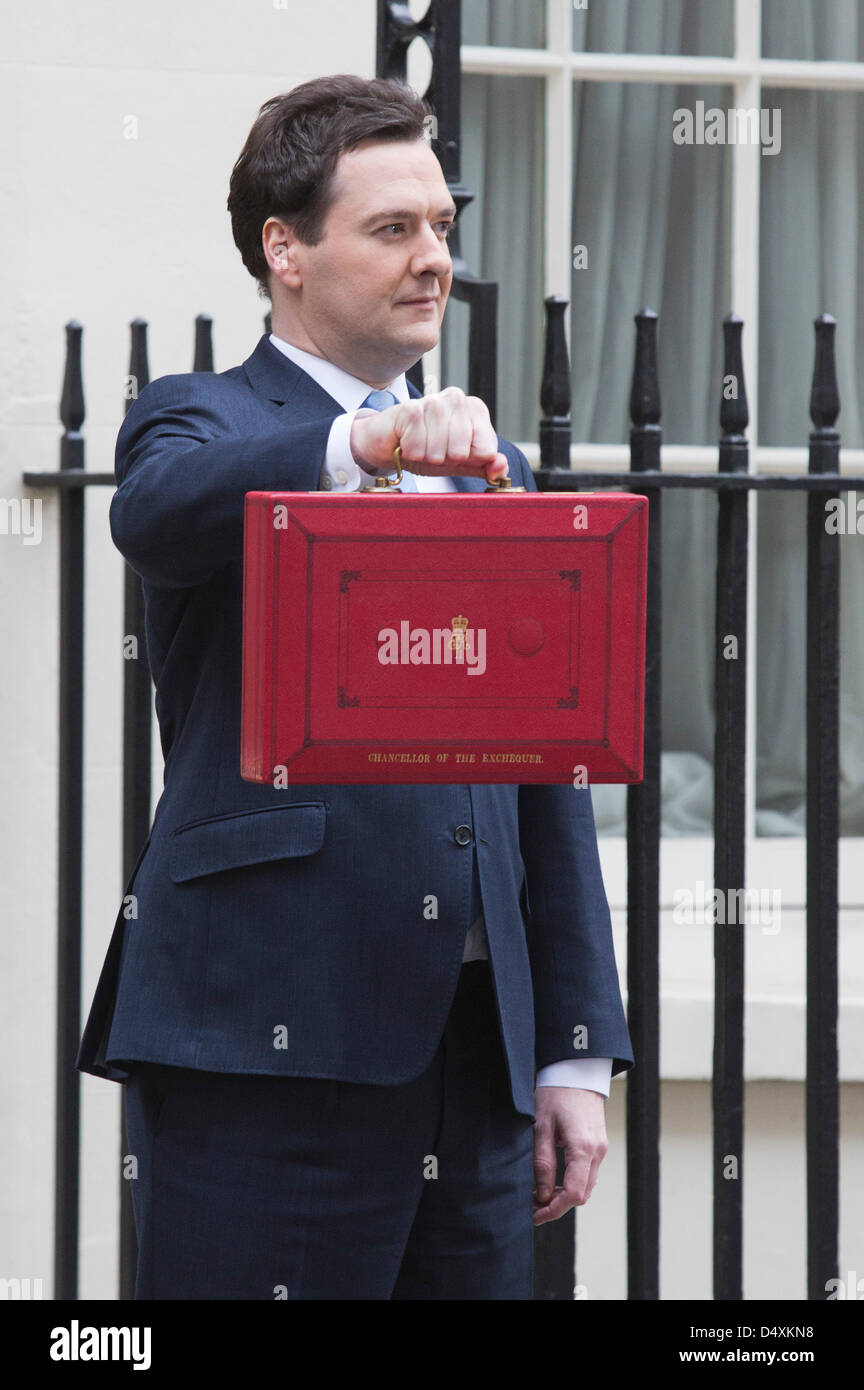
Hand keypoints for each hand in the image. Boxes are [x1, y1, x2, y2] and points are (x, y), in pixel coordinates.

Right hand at [349, 385, 509, 483]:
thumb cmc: (426, 449)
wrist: (388, 443)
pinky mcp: (410, 408)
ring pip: (441, 449)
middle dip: (446, 459)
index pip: (486, 449)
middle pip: (463, 451)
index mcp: (475, 409)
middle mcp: (457, 399)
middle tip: (433, 450)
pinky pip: (419, 446)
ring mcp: (433, 401)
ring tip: (420, 447)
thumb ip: (484, 466)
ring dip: (428, 456)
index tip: (454, 453)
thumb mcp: (459, 463)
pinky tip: (406, 442)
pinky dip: (412, 452)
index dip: (468, 460)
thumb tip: (501, 467)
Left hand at [532, 1086, 607, 1224]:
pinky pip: (587, 1173)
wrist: (576, 1070)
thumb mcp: (541, 1126)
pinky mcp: (598, 1144)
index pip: (573, 1194)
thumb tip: (542, 1194)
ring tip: (539, 1192)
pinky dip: (572, 1182)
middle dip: (558, 1205)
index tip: (534, 1215)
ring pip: (585, 1185)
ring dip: (565, 1195)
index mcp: (583, 1148)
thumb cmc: (556, 1093)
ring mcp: (600, 1149)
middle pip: (581, 1194)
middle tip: (532, 1205)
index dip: (553, 1210)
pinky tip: (554, 1178)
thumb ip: (542, 1162)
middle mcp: (596, 1152)